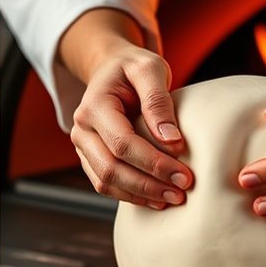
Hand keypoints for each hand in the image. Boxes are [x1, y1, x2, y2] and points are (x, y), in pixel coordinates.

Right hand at [70, 44, 192, 208]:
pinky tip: (155, 199)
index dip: (153, 162)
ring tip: (171, 199)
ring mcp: (82, 146)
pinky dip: (130, 195)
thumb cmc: (132, 67)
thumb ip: (159, 101)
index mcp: (94, 105)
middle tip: (181, 193)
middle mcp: (81, 128)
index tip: (183, 174)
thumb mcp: (150, 68)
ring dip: (139, 195)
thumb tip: (171, 140)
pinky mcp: (90, 158)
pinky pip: (105, 184)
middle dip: (148, 184)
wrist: (111, 70)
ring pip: (105, 182)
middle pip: (111, 168)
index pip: (122, 143)